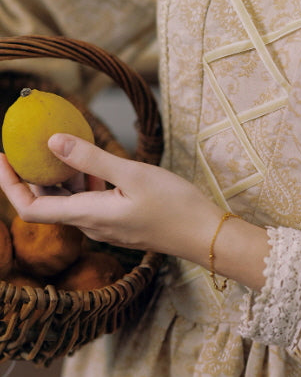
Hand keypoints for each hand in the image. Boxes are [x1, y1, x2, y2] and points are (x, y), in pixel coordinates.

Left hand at [0, 134, 269, 289]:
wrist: (206, 235)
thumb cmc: (174, 205)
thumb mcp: (132, 174)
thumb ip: (91, 159)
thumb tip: (52, 141)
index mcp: (87, 215)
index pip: (30, 207)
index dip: (10, 184)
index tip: (3, 156)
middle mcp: (90, 225)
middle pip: (47, 203)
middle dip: (33, 174)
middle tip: (30, 143)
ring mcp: (106, 226)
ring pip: (70, 201)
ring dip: (61, 176)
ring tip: (62, 146)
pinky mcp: (121, 222)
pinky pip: (90, 202)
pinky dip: (83, 181)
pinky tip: (95, 164)